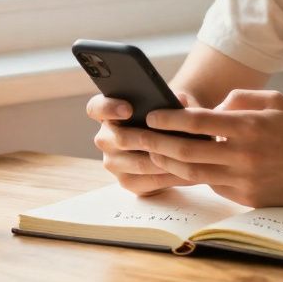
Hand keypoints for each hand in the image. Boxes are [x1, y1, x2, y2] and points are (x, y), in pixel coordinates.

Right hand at [88, 90, 203, 195]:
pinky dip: (169, 176)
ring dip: (161, 159)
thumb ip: (174, 99)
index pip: (96, 108)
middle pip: (119, 139)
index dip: (109, 108)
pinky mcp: (127, 182)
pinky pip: (148, 181)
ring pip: (137, 163)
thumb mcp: (171, 106)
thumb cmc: (167, 119)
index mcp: (108, 114)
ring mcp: (113, 162)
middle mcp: (105, 138)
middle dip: (145, 138)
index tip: (129, 109)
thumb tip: (182, 100)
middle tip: (165, 138)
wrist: (173, 143)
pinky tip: (186, 171)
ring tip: (183, 156)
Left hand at [130, 89, 282, 207]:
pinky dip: (196, 175)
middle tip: (139, 137)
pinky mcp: (246, 199)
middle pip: (187, 152)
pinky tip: (182, 167)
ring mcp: (244, 180)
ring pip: (193, 173)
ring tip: (152, 153)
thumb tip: (208, 111)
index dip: (170, 119)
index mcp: (248, 127)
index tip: (151, 116)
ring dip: (169, 163)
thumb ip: (237, 99)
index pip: (198, 122)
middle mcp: (243, 155)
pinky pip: (212, 186)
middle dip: (157, 143)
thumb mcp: (271, 101)